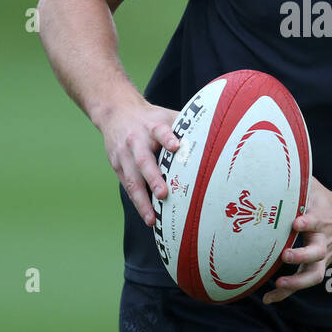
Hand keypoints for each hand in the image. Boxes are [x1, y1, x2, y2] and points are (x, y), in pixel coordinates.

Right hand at [98, 96, 180, 227]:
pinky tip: (147, 216)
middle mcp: (136, 141)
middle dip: (153, 178)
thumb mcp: (165, 116)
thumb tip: (215, 135)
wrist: (116, 112)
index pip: (160, 130)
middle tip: (163, 194)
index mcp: (152, 126)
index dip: (168, 138)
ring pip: (132, 180)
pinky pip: (127, 187)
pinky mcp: (117, 166)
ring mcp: (124, 155)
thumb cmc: (149, 118)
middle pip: (143, 160)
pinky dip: (137, 202)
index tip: (176, 146)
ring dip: (142, 201)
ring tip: (152, 219)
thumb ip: (185, 127)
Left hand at [262, 177, 331, 304]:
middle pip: (317, 252)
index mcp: (322, 219)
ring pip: (313, 275)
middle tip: (285, 255)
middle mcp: (323, 240)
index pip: (316, 220)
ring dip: (296, 283)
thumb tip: (273, 163)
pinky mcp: (315, 268)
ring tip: (278, 285)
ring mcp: (321, 257)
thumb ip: (297, 178)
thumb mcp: (314, 187)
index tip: (296, 222)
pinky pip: (301, 283)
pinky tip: (268, 299)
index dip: (308, 222)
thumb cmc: (325, 201)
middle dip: (302, 256)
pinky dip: (285, 294)